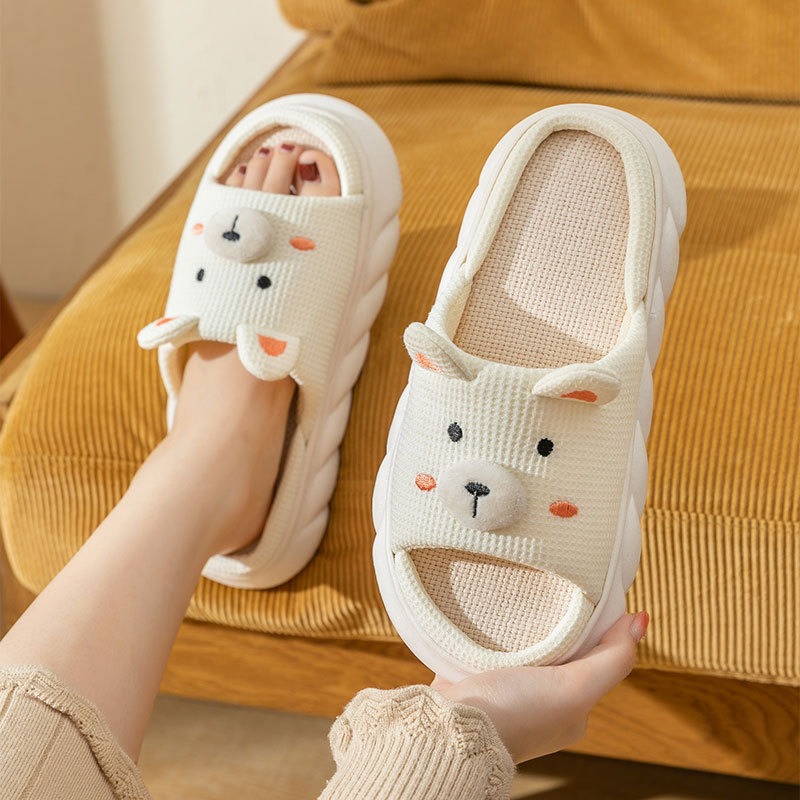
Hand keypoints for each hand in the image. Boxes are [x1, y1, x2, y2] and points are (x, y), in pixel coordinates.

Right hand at [432, 611, 647, 762]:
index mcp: (570, 709)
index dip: (595, 626)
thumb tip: (643, 619)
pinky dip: (491, 630)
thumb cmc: (515, 715)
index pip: (593, 658)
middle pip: (558, 649)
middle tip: (551, 591)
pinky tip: (491, 613)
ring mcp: (506, 689)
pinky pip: (489, 644)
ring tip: (520, 595)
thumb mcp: (576, 688)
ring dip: (521, 625)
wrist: (450, 727)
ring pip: (523, 645)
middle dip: (555, 624)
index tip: (588, 594)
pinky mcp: (475, 675)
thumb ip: (612, 658)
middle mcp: (541, 702)